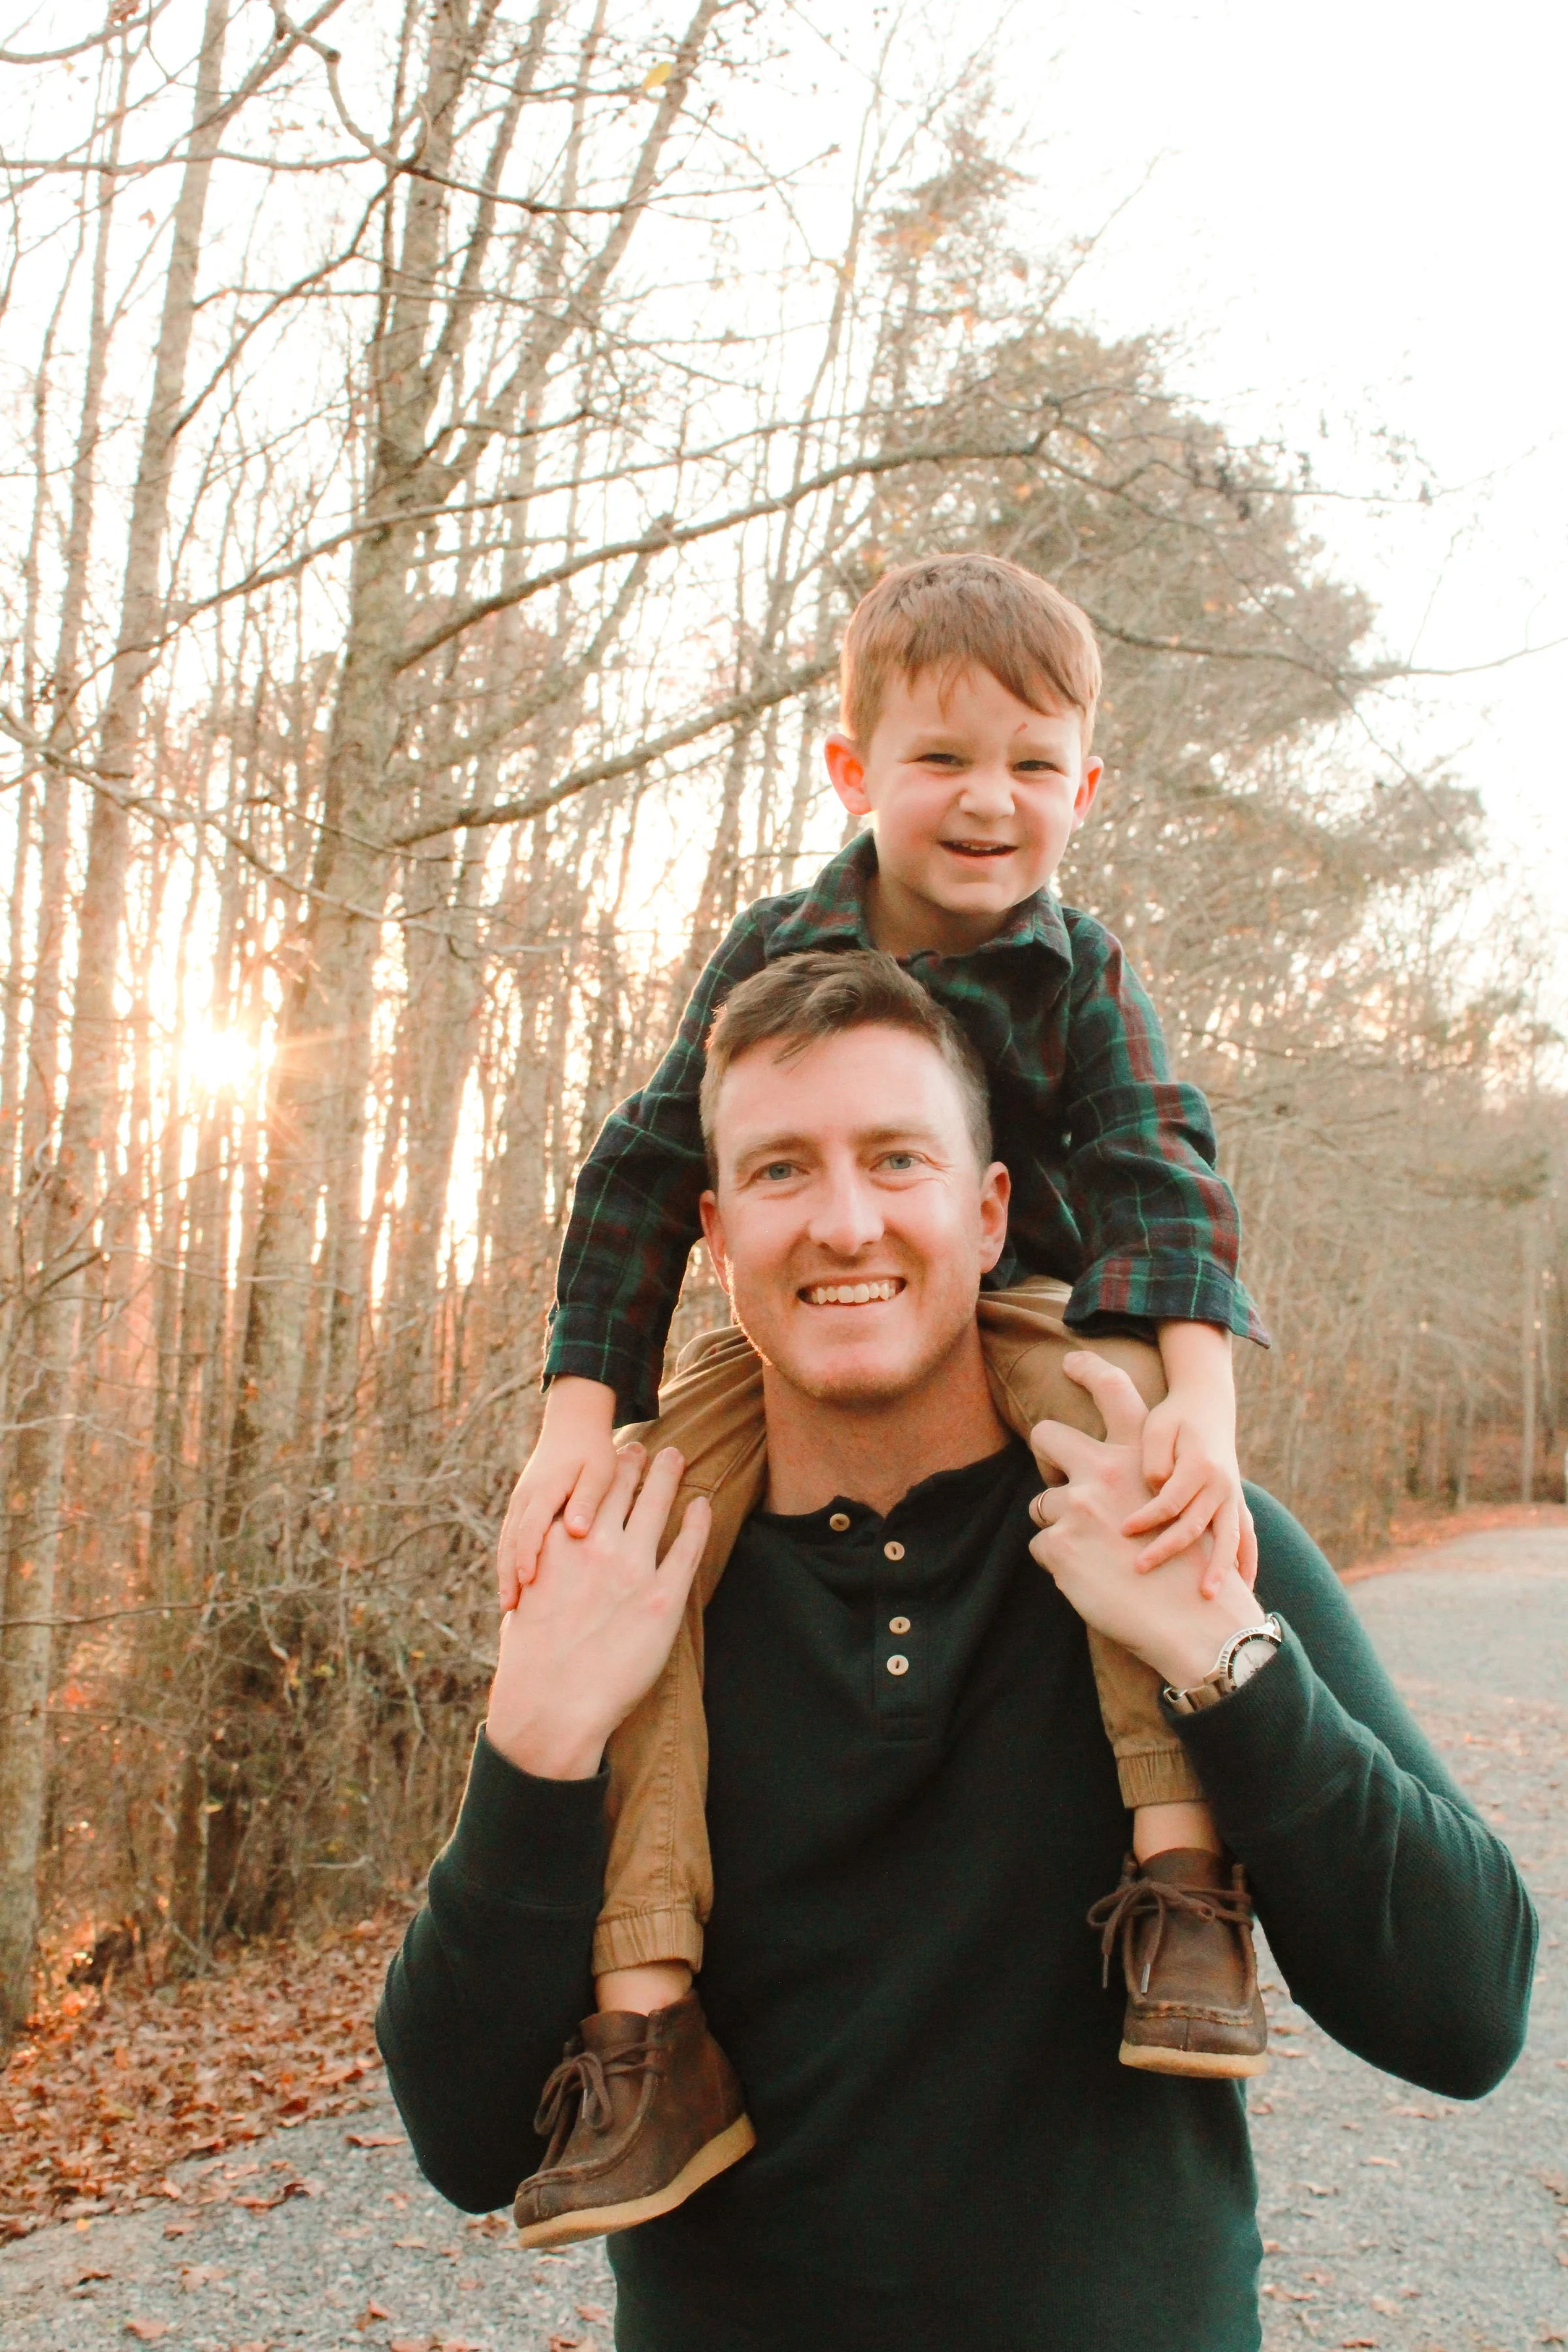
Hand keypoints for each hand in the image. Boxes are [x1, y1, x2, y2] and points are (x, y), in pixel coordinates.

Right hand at [486, 1443, 709, 1780]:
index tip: (613, 1456)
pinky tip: (701, 1505)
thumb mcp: (523, 1602)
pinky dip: (695, 1521)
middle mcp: (594, 1545)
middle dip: (636, 1463)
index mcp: (556, 1544)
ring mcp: (630, 1568)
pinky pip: (686, 1547)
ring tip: (677, 1458)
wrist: (552, 1707)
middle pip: (621, 1488)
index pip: (584, 1492)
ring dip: (668, 1477)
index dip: (602, 1470)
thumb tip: (541, 1567)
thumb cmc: (532, 1663)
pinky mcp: (662, 1598)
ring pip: (656, 1505)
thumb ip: (539, 1573)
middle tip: (650, 1447)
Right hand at [497, 1376, 619, 1607]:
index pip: (530, 1529)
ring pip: (508, 1542)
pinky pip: (513, 1538)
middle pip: (511, 1541)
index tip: (528, 1584)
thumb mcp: (598, 1470)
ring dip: (506, 1572)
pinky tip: (518, 1585)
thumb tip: (576, 1530)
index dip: (527, 1557)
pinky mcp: (524, 1507)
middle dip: (508, 1575)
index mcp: (543, 1491)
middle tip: (510, 1610)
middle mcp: (525, 1499)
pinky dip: (511, 1561)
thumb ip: (587, 1499)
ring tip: (509, 1607)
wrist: (573, 1422)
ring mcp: (521, 1503)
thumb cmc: (593, 1449)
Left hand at [1028, 1355, 1265, 1691]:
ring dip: (1057, 1523)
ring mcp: (1079, 1505)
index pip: (1114, 1390)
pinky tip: (1085, 1577)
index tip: (1071, 1361)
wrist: (1197, 1622)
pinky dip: (1059, 1563)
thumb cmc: (1193, 1570)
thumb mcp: (1184, 1507)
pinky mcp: (1059, 1544)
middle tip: (1057, 1478)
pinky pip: (1040, 1545)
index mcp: (1142, 1455)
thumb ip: (1151, 1483)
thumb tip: (1131, 1480)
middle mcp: (1107, 1469)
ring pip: (1041, 1502)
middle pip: (1047, 1435)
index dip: (1089, 1369)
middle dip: (1044, 1453)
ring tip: (1087, 1551)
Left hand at [1128, 1388, 1256, 1594]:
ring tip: (1208, 1598)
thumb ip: (1154, 1459)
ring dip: (1219, 1569)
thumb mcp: (1158, 1428)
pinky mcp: (1237, 1505)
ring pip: (1229, 1538)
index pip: (1170, 1500)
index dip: (1146, 1517)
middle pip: (1195, 1525)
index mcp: (1199, 1465)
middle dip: (1168, 1550)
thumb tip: (1155, 1488)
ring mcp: (1233, 1497)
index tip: (1122, 1529)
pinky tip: (1243, 1590)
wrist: (1208, 1406)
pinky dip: (1246, 1563)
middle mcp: (1221, 1484)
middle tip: (1140, 1569)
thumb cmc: (1174, 1418)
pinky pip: (1247, 1539)